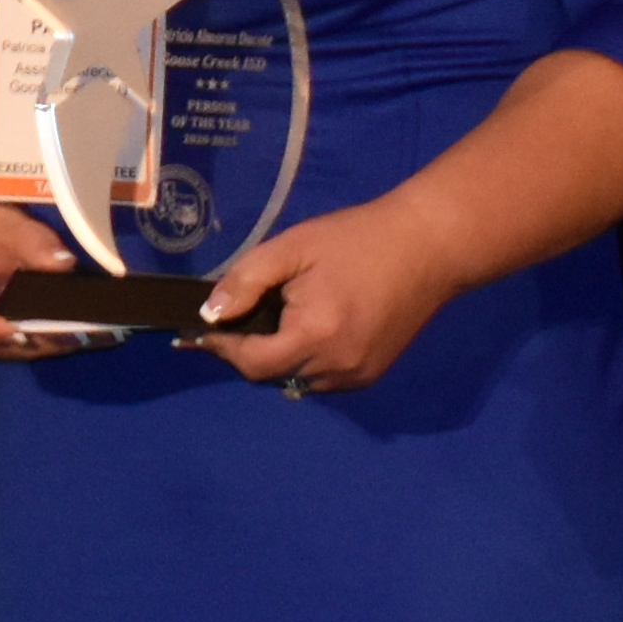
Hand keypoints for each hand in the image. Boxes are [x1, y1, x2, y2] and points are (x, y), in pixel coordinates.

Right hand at [0, 187, 94, 359]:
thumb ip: (31, 241)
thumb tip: (64, 263)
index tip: (20, 332)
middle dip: (27, 342)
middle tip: (68, 336)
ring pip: (0, 350)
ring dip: (38, 345)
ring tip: (79, 337)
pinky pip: (10, 345)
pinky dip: (39, 340)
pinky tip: (73, 334)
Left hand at [198, 186, 476, 399]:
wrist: (429, 248)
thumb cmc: (358, 239)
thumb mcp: (294, 247)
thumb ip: (246, 281)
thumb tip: (210, 315)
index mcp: (316, 335)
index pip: (250, 363)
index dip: (219, 348)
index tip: (193, 335)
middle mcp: (336, 367)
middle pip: (268, 375)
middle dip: (244, 351)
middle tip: (233, 319)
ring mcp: (357, 377)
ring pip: (293, 381)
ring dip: (274, 359)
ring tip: (274, 320)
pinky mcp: (371, 375)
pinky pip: (319, 379)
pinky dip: (302, 361)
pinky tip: (306, 329)